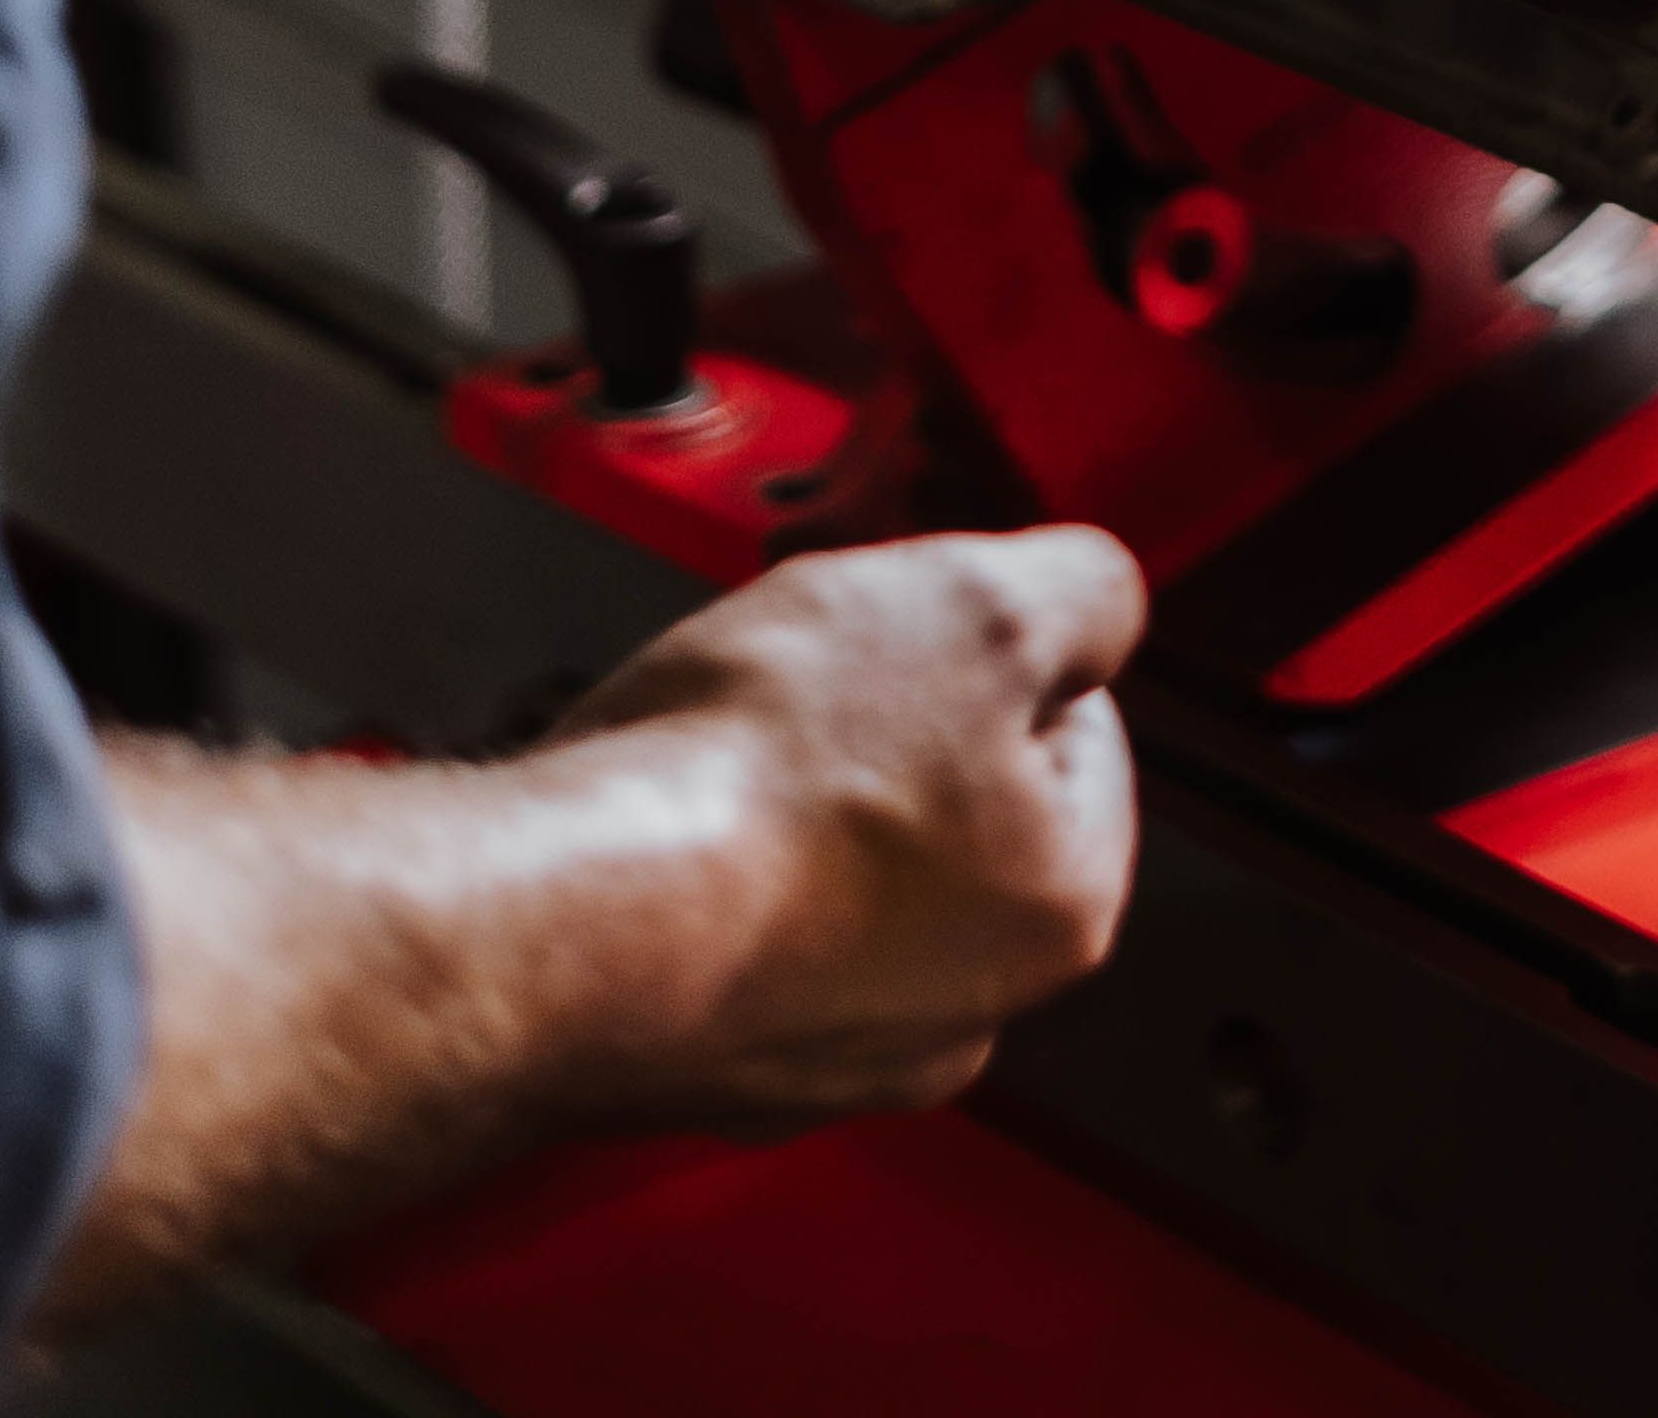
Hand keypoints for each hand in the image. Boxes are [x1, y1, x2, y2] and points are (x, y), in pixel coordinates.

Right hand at [538, 530, 1149, 1126]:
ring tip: (715, 748)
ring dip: (789, 800)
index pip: (1079, 731)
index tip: (917, 629)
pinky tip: (655, 827)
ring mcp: (825, 1059)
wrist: (560, 927)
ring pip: (838, 873)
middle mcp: (963, 1015)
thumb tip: (1097, 608)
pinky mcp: (703, 1067)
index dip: (992, 647)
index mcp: (1063, 908)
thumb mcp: (978, 604)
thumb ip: (1083, 590)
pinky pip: (730, 933)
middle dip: (886, 726)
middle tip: (805, 681)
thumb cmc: (762, 781)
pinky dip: (701, 875)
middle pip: (956, 808)